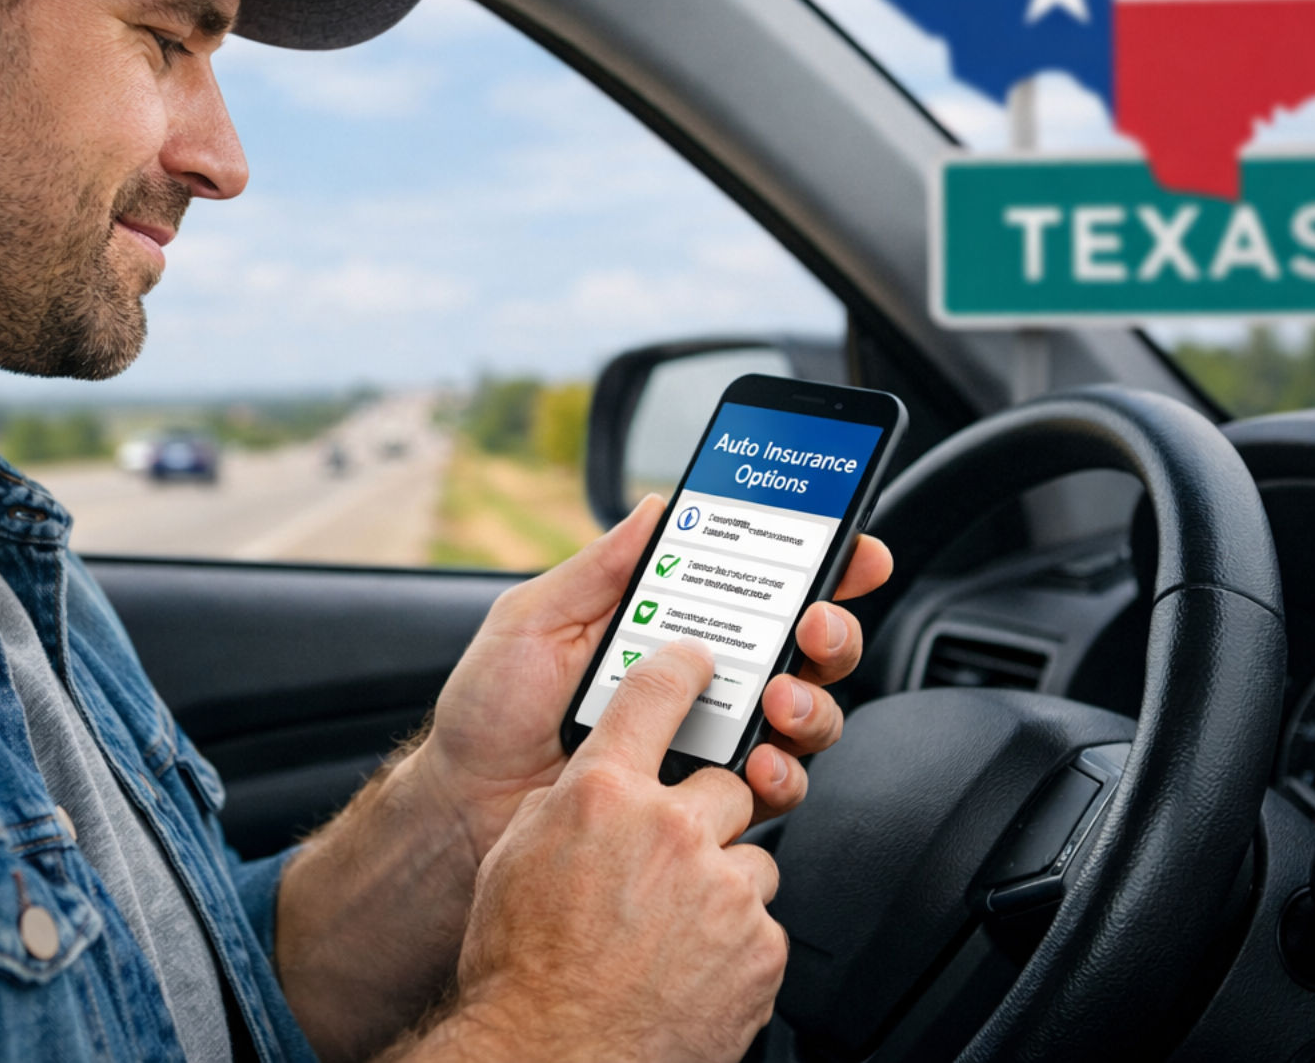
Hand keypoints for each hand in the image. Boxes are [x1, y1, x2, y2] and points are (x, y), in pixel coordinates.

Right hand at [408, 643, 786, 1062]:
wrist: (552, 1054)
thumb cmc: (521, 965)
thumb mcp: (517, 857)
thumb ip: (567, 803)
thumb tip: (592, 781)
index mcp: (603, 795)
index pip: (656, 694)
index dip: (682, 668)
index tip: (697, 663)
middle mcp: (670, 829)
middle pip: (725, 783)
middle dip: (704, 815)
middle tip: (668, 859)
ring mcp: (722, 889)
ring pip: (750, 856)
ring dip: (722, 883)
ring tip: (675, 927)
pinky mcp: (760, 946)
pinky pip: (761, 921)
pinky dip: (734, 941)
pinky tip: (691, 964)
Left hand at [410, 493, 889, 859]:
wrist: (464, 808)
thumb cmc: (490, 713)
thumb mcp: (533, 621)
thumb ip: (599, 568)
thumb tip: (660, 506)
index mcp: (668, 627)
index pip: (759, 588)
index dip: (817, 564)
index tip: (851, 545)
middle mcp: (704, 683)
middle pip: (805, 649)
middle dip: (832, 630)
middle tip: (814, 625)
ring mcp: (712, 743)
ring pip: (806, 717)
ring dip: (813, 702)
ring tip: (778, 700)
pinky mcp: (707, 803)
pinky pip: (774, 789)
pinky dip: (782, 773)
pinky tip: (756, 765)